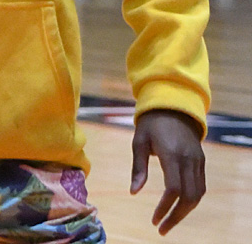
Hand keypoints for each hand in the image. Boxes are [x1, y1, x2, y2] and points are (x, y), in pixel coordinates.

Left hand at [130, 109, 205, 235]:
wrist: (172, 106)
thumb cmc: (151, 124)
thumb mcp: (139, 141)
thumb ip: (138, 167)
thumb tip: (134, 192)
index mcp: (171, 153)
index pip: (173, 188)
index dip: (165, 207)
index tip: (154, 219)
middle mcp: (187, 159)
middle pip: (188, 197)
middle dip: (176, 217)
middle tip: (162, 228)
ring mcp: (197, 160)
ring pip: (197, 194)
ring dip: (185, 212)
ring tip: (169, 221)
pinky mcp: (201, 161)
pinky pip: (200, 186)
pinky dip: (191, 200)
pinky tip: (179, 207)